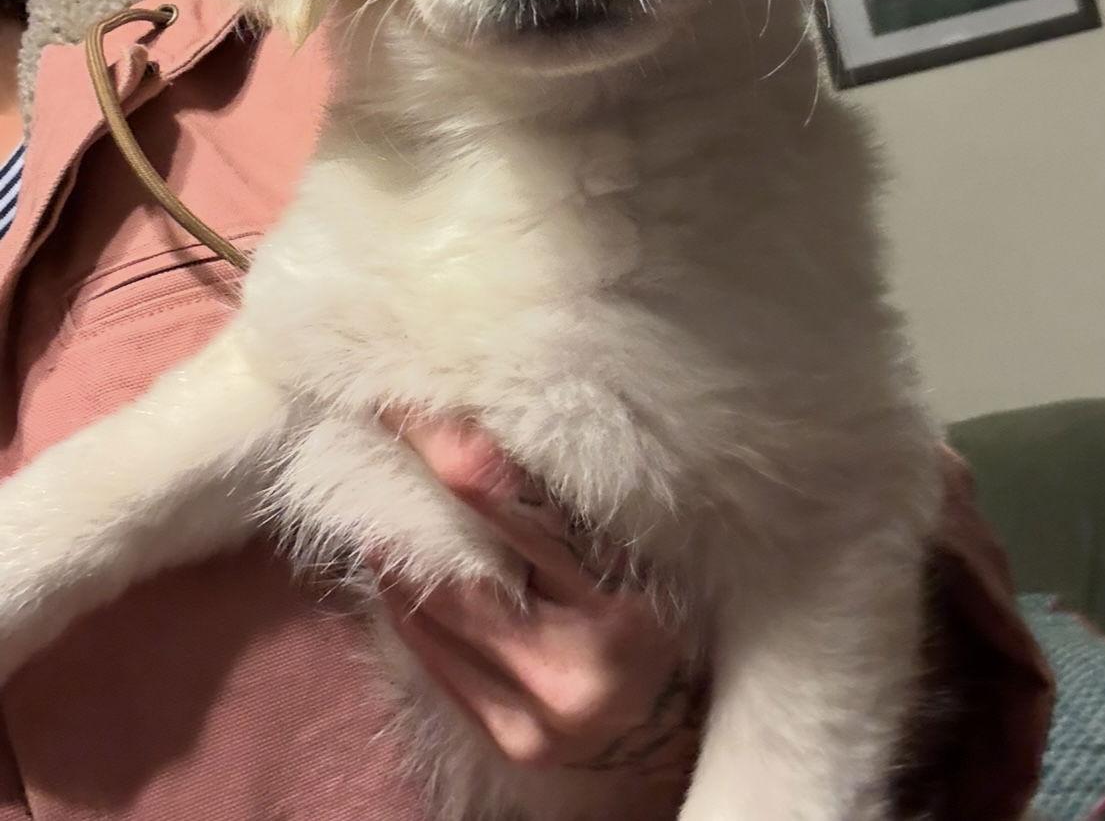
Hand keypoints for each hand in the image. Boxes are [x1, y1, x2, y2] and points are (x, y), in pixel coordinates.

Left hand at [376, 413, 704, 813]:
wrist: (682, 722)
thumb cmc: (668, 609)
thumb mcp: (648, 551)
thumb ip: (577, 508)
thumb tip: (486, 431)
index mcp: (621, 607)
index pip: (514, 512)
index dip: (452, 455)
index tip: (407, 404)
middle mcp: (575, 670)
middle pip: (462, 572)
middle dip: (415, 502)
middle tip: (381, 442)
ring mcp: (537, 717)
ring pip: (436, 617)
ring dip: (399, 554)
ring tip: (381, 499)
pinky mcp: (508, 739)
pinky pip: (433, 660)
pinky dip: (408, 606)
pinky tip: (395, 566)